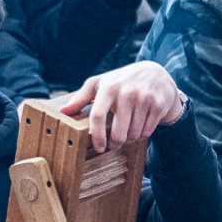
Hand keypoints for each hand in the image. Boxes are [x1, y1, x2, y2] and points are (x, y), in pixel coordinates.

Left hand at [57, 60, 184, 152]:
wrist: (154, 73)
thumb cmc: (121, 81)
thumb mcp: (100, 84)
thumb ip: (81, 97)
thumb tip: (63, 112)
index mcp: (109, 87)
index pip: (98, 116)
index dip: (97, 136)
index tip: (99, 148)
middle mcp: (126, 92)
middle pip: (118, 132)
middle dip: (115, 143)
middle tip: (114, 144)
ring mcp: (144, 99)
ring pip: (134, 134)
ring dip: (130, 139)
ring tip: (128, 131)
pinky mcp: (158, 105)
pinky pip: (147, 132)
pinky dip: (142, 134)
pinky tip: (139, 127)